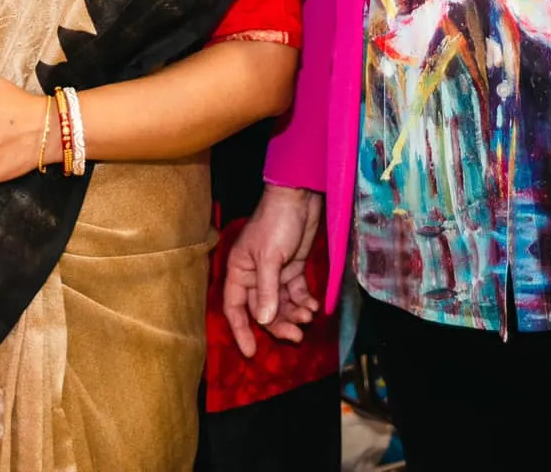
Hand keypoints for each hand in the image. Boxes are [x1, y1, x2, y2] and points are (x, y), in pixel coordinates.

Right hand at [222, 185, 322, 358]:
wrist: (299, 198)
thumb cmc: (276, 223)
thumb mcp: (269, 258)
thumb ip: (266, 290)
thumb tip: (263, 321)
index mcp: (239, 271)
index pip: (235, 307)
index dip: (241, 330)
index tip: (251, 352)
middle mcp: (254, 276)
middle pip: (262, 310)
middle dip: (278, 324)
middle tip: (297, 336)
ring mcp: (274, 274)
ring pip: (281, 304)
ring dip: (294, 314)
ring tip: (309, 318)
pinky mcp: (292, 269)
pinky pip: (296, 293)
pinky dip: (304, 302)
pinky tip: (315, 307)